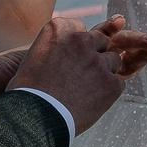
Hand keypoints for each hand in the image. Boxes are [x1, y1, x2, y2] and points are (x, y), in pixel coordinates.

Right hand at [6, 14, 146, 133]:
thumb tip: (67, 49)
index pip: (79, 28)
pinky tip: (92, 102)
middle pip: (100, 40)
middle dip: (94, 55)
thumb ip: (55, 46)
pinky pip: (118, 82)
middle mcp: (80, 39)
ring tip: (86, 91)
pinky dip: (109, 91)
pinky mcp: (111, 83)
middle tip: (81, 75)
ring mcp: (98, 61)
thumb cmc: (29, 92)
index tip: (70, 59)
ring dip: (104, 72)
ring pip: (113, 60)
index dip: (77, 45)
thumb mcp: (34, 57)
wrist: (34, 119)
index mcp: (59, 29)